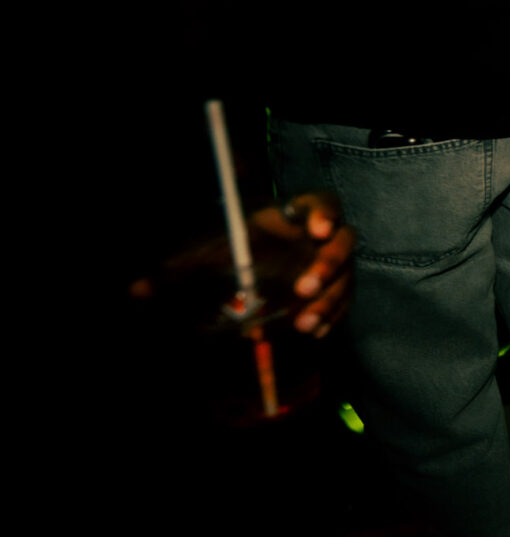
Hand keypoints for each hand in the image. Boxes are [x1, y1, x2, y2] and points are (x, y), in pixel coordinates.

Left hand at [145, 191, 358, 335]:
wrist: (253, 271)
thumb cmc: (234, 253)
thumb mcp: (205, 256)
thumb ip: (177, 271)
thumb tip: (135, 291)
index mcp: (296, 214)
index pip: (323, 202)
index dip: (324, 213)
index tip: (315, 230)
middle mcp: (322, 238)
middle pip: (344, 241)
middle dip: (327, 265)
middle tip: (302, 288)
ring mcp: (335, 265)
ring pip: (346, 278)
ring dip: (328, 301)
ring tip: (302, 325)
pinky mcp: (337, 291)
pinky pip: (344, 304)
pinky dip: (330, 319)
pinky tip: (312, 333)